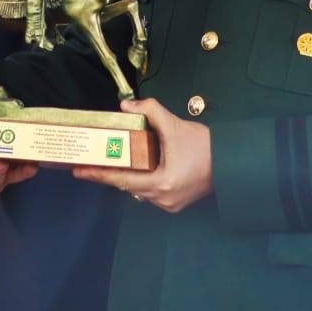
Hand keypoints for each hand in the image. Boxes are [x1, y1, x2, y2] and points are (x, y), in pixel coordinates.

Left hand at [72, 98, 212, 212]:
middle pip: (128, 186)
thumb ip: (150, 111)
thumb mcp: (174, 125)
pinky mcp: (176, 203)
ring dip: (128, 176)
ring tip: (111, 162)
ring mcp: (170, 204)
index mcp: (160, 184)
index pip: (121, 180)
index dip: (98, 174)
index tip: (78, 171)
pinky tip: (136, 167)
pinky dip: (142, 180)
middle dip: (110, 173)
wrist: (233, 162)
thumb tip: (125, 105)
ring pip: (139, 190)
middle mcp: (162, 200)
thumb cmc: (204, 146)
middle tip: (91, 162)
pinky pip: (151, 192)